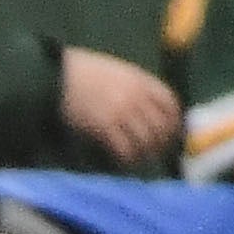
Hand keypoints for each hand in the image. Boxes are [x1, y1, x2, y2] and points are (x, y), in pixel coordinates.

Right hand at [55, 46, 180, 166]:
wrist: (58, 76)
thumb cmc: (84, 72)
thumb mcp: (117, 71)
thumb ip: (135, 86)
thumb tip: (148, 107)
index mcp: (140, 79)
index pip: (169, 103)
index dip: (174, 121)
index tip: (171, 132)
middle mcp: (135, 96)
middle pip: (160, 125)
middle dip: (162, 142)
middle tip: (157, 152)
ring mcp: (121, 112)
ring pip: (145, 140)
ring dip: (145, 154)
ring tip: (140, 159)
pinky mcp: (104, 127)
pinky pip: (124, 149)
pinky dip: (127, 159)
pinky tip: (124, 162)